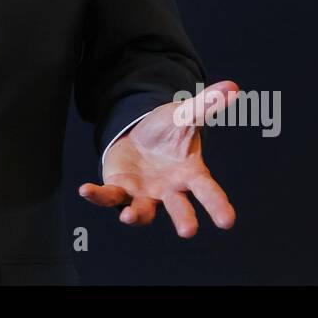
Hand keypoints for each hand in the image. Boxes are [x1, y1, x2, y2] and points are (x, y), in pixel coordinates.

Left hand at [78, 80, 238, 236]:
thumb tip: (232, 86)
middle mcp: (169, 190)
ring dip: (136, 215)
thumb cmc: (168, 130)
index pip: (208, 191)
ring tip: (129, 216)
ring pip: (142, 210)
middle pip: (178, 207)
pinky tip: (85, 190)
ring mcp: (143, 193)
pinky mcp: (120, 189)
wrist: (139, 135)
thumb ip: (205, 105)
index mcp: (190, 174)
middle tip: (188, 231)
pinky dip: (97, 196)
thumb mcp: (184, 114)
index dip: (218, 206)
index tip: (227, 222)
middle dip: (183, 218)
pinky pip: (109, 196)